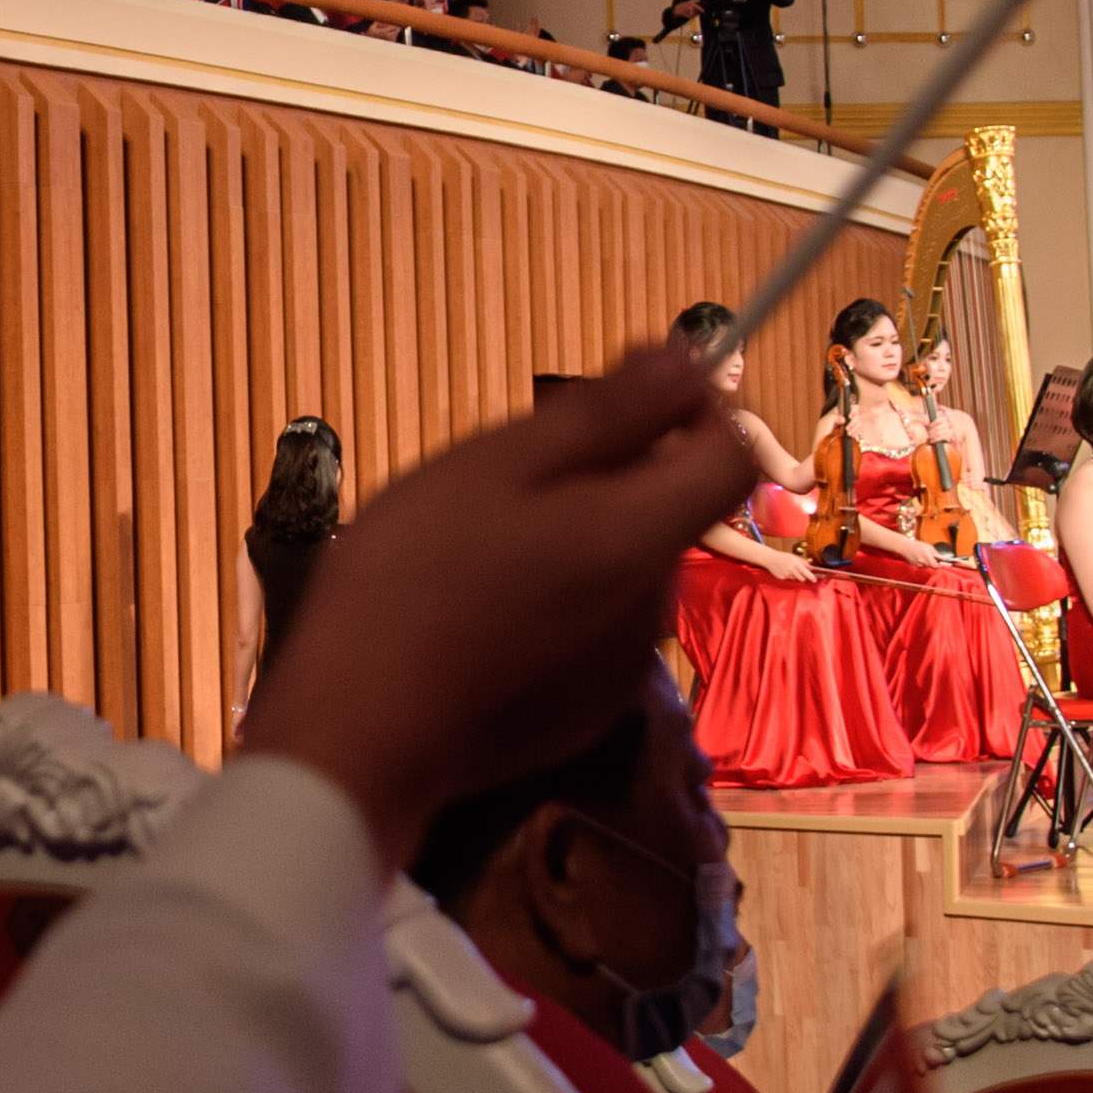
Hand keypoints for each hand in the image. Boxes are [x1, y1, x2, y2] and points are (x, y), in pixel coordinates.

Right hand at [244, 345, 752, 869]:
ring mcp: (620, 668)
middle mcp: (653, 605)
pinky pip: (593, 627)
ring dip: (578, 537)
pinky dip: (557, 600)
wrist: (358, 733)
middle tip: (506, 472)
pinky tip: (481, 609)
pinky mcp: (582, 710)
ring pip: (626, 567)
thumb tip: (692, 360)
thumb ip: (608, 413)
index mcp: (641, 537)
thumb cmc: (414, 577)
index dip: (699, 409)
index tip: (629, 395)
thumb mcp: (499, 465)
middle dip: (613, 474)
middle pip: (670, 511)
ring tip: (478, 544)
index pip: (735, 454)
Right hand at [750, 546, 815, 584]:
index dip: (811, 577)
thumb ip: (803, 562)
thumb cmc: (783, 556)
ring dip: (795, 576)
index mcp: (796, 564)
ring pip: (795, 579)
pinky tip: (784, 571)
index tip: (815, 580)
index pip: (806, 573)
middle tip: (802, 574)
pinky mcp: (782, 578)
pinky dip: (788, 576)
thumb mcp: (794, 557)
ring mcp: (786, 575)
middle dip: (803, 577)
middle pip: (802, 578)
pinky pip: (788, 579)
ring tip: (791, 570)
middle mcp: (791, 570)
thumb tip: (811, 567)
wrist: (770, 558)